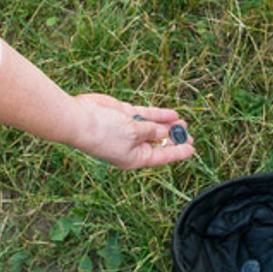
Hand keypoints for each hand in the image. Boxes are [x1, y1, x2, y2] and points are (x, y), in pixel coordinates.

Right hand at [71, 93, 194, 169]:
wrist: (80, 118)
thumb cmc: (104, 132)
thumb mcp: (134, 133)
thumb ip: (152, 131)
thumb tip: (164, 131)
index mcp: (134, 158)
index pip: (161, 157)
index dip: (178, 152)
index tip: (192, 149)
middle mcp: (132, 146)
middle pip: (158, 142)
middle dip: (174, 138)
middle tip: (190, 133)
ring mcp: (128, 130)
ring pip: (153, 127)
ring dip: (168, 124)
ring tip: (183, 122)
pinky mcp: (124, 115)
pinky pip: (145, 115)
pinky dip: (158, 114)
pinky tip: (171, 113)